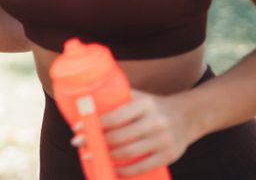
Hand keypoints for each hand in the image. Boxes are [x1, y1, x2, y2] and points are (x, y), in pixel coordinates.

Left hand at [72, 90, 191, 176]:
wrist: (188, 115)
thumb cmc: (153, 106)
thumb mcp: (139, 96)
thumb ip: (117, 97)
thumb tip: (84, 99)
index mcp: (145, 105)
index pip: (114, 117)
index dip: (94, 124)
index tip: (78, 128)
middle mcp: (155, 122)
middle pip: (119, 137)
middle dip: (95, 142)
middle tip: (79, 144)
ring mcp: (163, 140)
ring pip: (128, 153)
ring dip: (107, 156)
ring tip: (92, 155)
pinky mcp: (168, 156)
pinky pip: (142, 167)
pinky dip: (125, 171)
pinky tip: (113, 169)